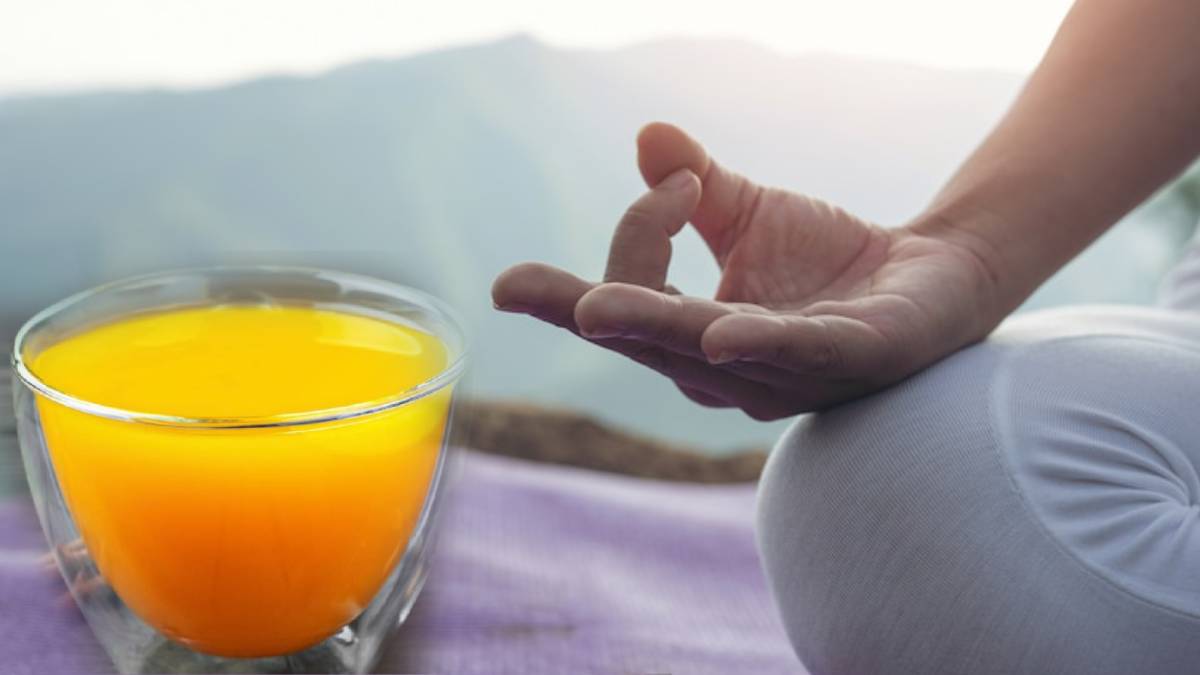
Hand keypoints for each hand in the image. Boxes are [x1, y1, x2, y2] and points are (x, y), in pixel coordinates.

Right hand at [492, 123, 1001, 419]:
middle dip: (589, 308)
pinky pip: (802, 353)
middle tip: (516, 288)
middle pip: (648, 338)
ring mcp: (789, 376)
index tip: (681, 180)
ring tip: (598, 310)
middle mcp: (728, 373)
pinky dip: (761, 345)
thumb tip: (649, 135)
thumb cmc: (828, 260)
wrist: (935, 277)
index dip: (640, 232)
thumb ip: (695, 186)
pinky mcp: (857, 358)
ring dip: (654, 328)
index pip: (633, 295)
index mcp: (692, 342)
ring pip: (708, 354)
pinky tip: (722, 334)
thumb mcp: (750, 216)